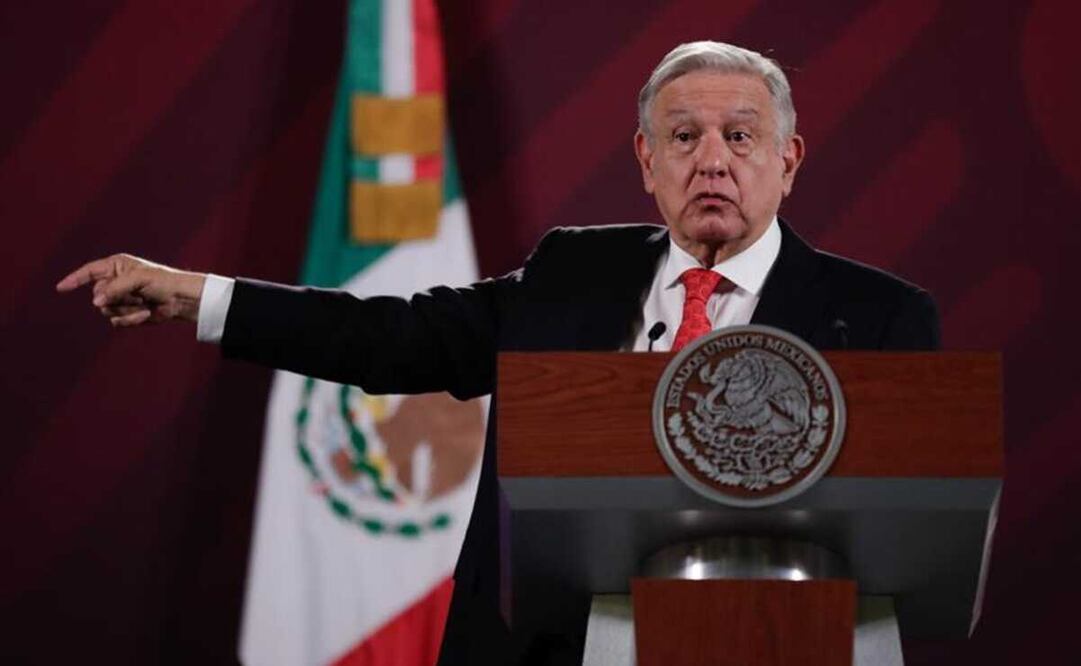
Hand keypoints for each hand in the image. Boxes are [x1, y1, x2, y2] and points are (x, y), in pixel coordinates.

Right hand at [56, 254, 206, 326]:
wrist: (180, 300)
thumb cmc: (162, 282)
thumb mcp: (138, 279)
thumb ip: (115, 288)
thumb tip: (96, 302)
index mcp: (116, 266)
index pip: (89, 272)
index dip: (74, 280)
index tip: (60, 288)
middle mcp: (115, 282)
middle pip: (98, 295)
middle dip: (116, 298)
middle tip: (137, 295)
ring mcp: (120, 299)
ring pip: (106, 310)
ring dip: (125, 309)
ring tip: (143, 303)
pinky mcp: (127, 314)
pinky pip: (117, 321)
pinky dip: (131, 319)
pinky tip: (145, 314)